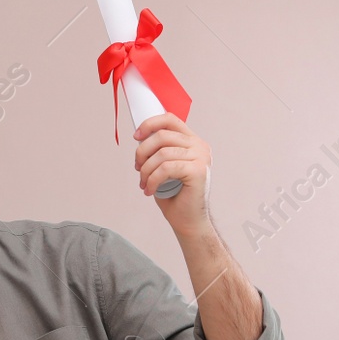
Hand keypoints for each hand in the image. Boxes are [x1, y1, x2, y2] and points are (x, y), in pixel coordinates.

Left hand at [133, 113, 211, 229]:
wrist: (188, 220)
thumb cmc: (175, 195)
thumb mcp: (164, 165)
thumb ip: (158, 149)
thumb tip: (140, 136)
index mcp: (193, 141)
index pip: (170, 119)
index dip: (149, 124)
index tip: (136, 137)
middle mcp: (200, 146)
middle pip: (162, 136)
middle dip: (142, 152)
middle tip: (138, 168)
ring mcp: (202, 157)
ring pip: (162, 153)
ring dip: (146, 170)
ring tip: (144, 183)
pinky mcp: (199, 170)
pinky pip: (166, 168)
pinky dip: (153, 180)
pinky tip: (150, 190)